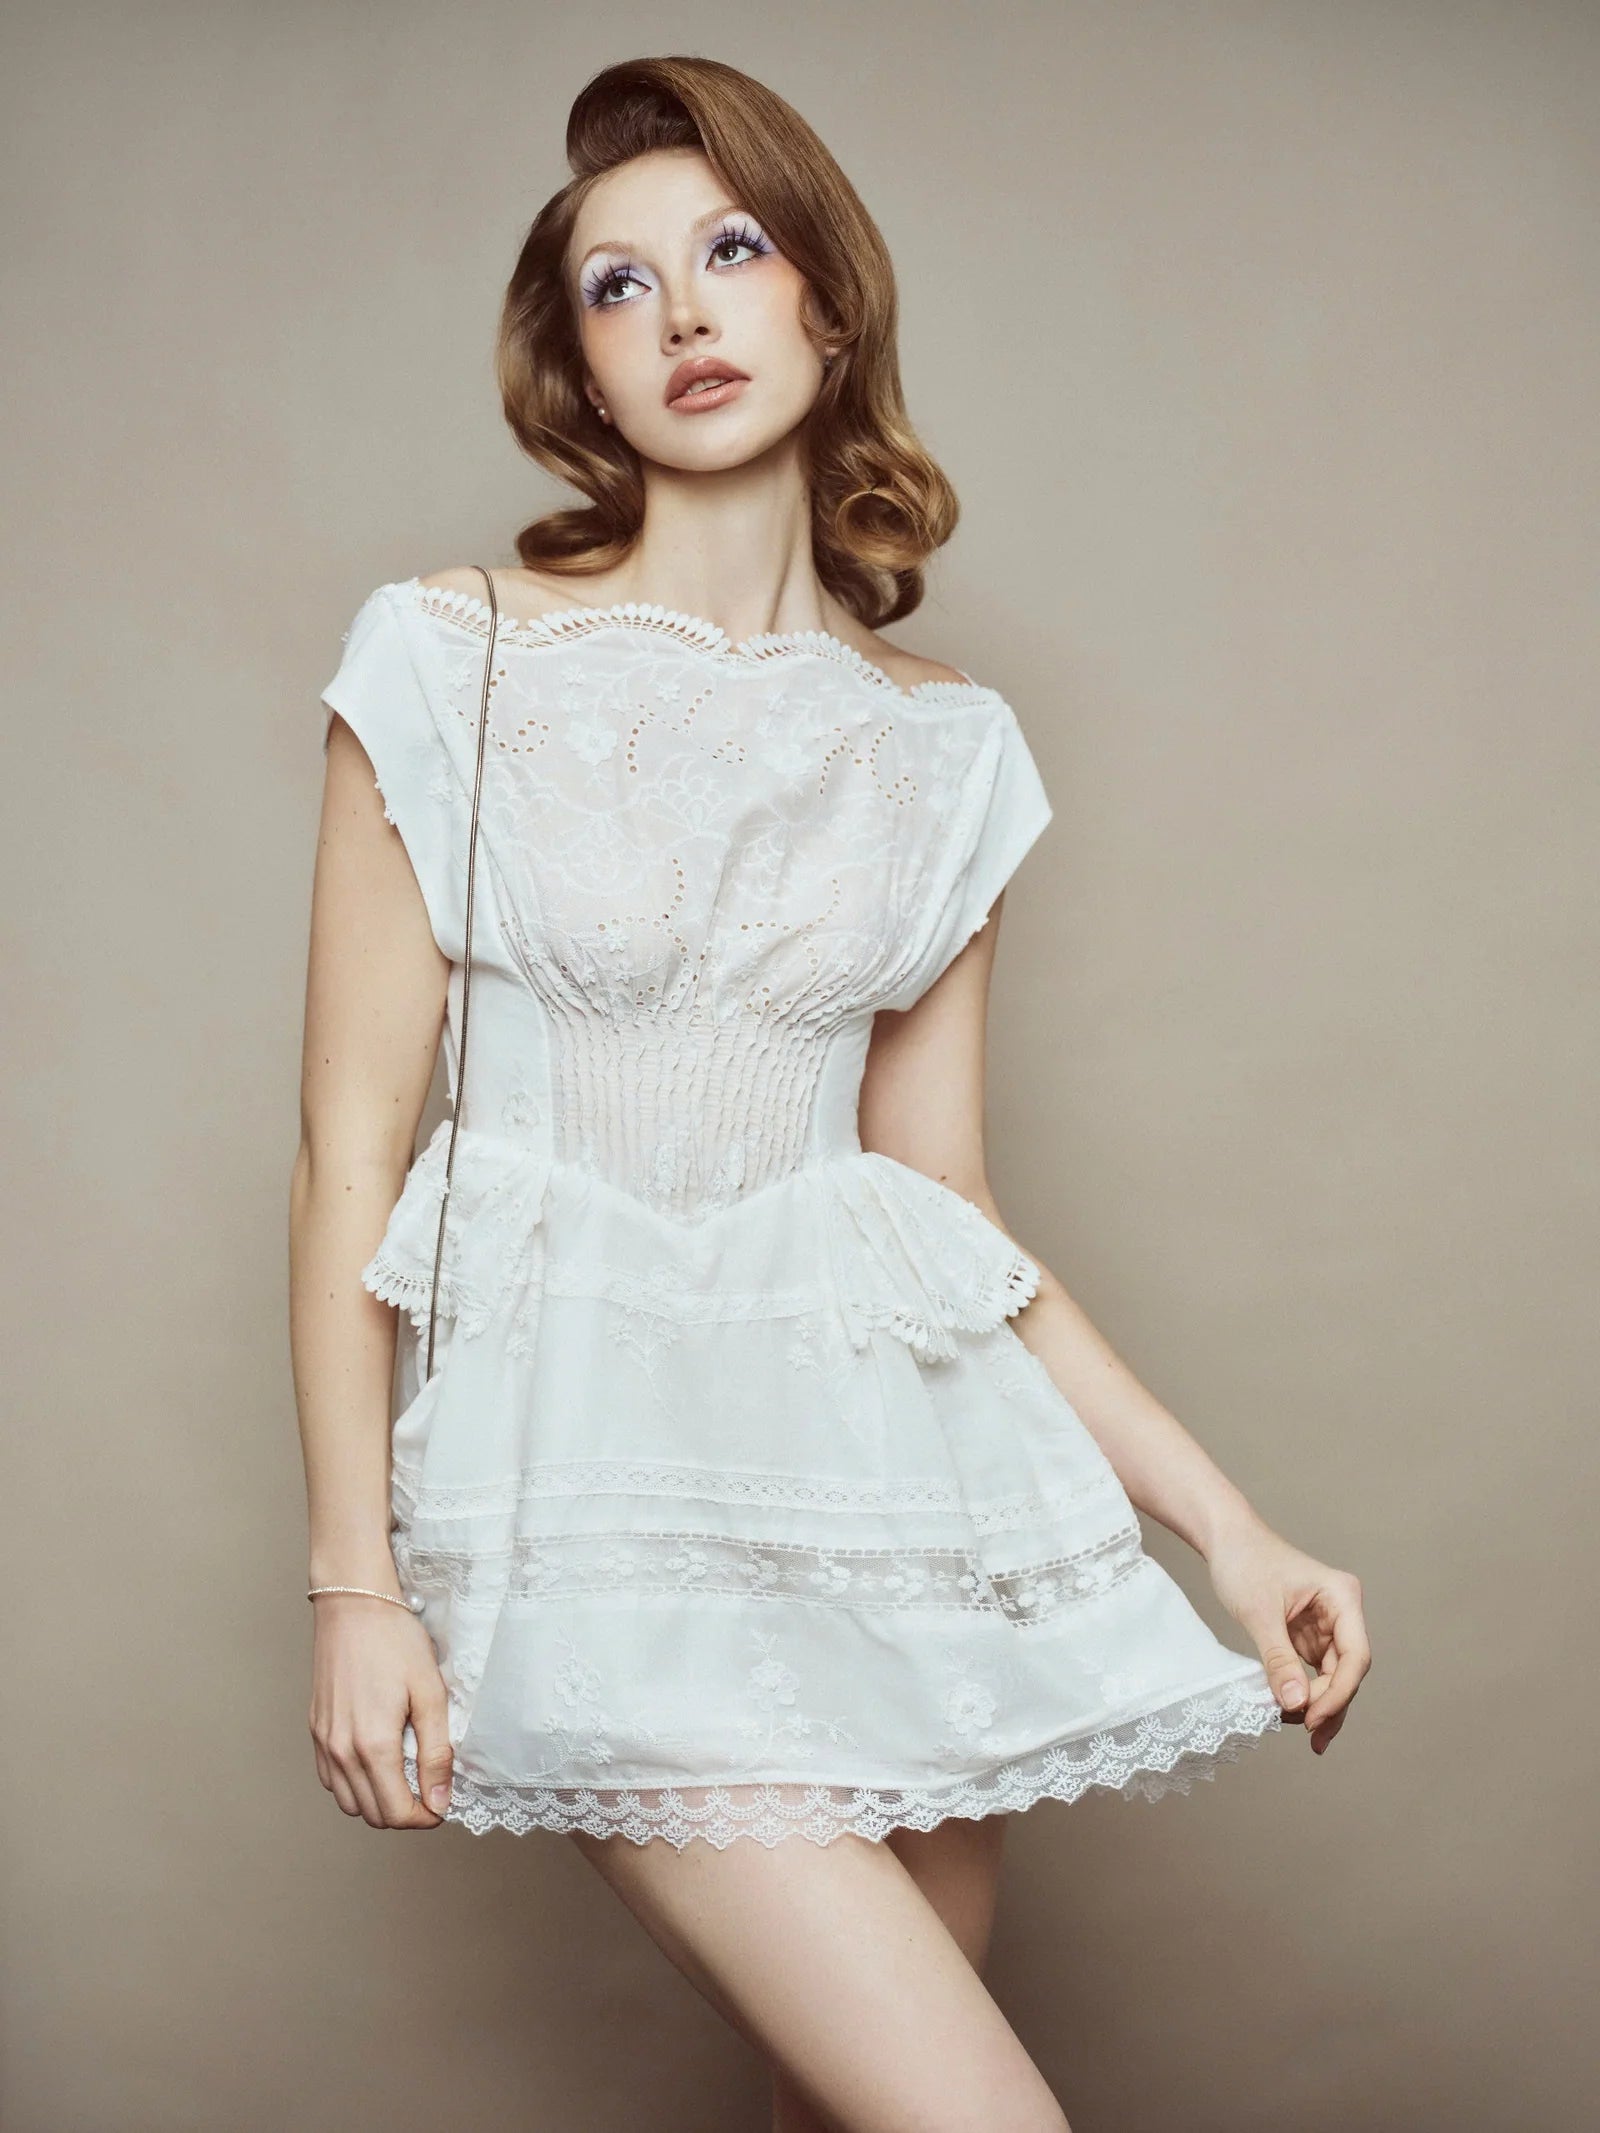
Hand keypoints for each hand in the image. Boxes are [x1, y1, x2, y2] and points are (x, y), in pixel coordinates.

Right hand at [308, 1592, 454, 1826]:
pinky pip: (331, 1780)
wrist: (355, 1606)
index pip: (396, 1812)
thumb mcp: (430, 1694)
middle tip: (429, 1790)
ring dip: (377, 1802)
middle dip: (404, 1813)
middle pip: (372, 1814)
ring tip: (405, 1776)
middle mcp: (341, 1751)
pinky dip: (354, 1786)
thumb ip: (436, 1753)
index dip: (425, 1817)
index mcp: (372, 1745)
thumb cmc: (396, 1642)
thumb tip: (439, 1801)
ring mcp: (323, 1742)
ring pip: (348, 1803)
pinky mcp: (315, 1730)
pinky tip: (376, 1762)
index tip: (442, 1803)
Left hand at [1204, 1520, 1369, 1754]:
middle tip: (1305, 1732)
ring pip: (1332, 1676)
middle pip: (1347, 1671)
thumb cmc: (1244, 1560)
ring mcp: (1326, 1625)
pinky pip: (1313, 1671)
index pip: (1356, 1656)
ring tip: (1294, 1725)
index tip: (1313, 1719)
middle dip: (1328, 1704)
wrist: (1225, 1539)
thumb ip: (1279, 1659)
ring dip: (1317, 1703)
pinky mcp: (1308, 1635)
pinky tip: (1291, 1711)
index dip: (1339, 1693)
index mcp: (1342, 1597)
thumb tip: (1297, 1705)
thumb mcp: (1259, 1612)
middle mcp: (1341, 1612)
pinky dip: (1304, 1691)